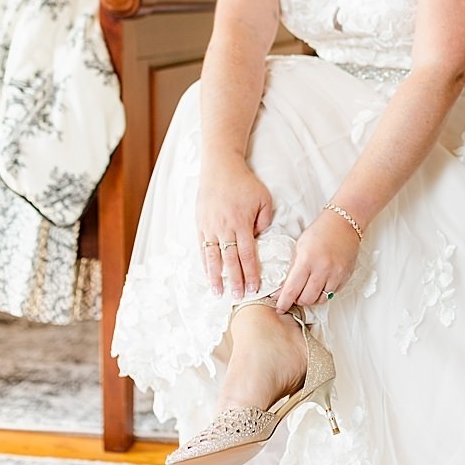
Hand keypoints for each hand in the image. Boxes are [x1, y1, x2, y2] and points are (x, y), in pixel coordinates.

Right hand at [196, 160, 273, 298]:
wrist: (220, 167)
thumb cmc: (244, 183)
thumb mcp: (264, 199)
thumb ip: (264, 221)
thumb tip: (259, 238)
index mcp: (241, 223)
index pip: (247, 254)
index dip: (251, 273)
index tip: (254, 287)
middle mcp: (224, 228)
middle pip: (230, 260)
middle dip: (235, 280)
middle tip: (238, 297)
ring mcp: (210, 227)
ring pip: (213, 257)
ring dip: (216, 276)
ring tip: (218, 292)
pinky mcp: (200, 223)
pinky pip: (202, 247)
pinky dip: (205, 262)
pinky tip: (207, 273)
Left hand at [273, 210, 360, 313]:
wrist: (343, 224)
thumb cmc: (319, 232)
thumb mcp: (299, 246)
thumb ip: (294, 267)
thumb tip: (285, 287)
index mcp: (306, 260)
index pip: (292, 289)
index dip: (283, 301)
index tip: (279, 307)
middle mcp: (322, 269)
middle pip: (306, 298)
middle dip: (296, 301)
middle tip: (292, 297)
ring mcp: (336, 275)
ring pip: (320, 299)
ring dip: (310, 299)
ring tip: (305, 292)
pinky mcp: (345, 277)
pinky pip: (332, 294)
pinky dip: (323, 294)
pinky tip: (318, 287)